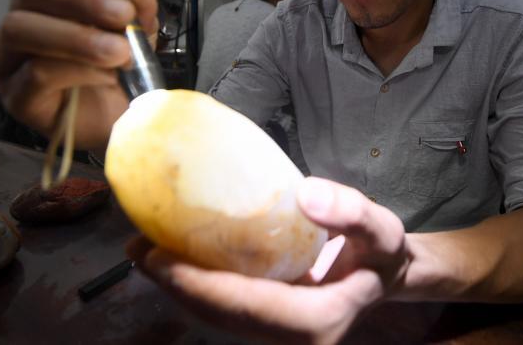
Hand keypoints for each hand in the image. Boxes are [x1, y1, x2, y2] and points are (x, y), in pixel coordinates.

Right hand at [0, 0, 158, 148]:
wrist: (119, 126)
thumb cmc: (116, 75)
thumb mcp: (137, 37)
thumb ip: (138, 12)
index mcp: (46, 2)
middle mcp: (21, 24)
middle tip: (121, 15)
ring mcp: (12, 61)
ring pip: (22, 29)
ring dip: (76, 36)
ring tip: (118, 51)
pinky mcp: (17, 98)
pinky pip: (35, 74)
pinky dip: (75, 70)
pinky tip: (104, 75)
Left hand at [128, 177, 411, 344]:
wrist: (384, 276)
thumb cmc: (381, 254)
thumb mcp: (381, 229)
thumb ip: (351, 213)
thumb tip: (305, 193)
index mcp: (316, 322)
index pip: (246, 307)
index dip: (198, 285)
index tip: (158, 257)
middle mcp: (291, 339)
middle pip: (222, 316)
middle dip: (176, 286)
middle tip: (138, 248)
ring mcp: (276, 335)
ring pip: (218, 316)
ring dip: (178, 287)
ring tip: (143, 251)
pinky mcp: (266, 322)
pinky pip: (225, 308)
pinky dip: (196, 286)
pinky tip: (173, 259)